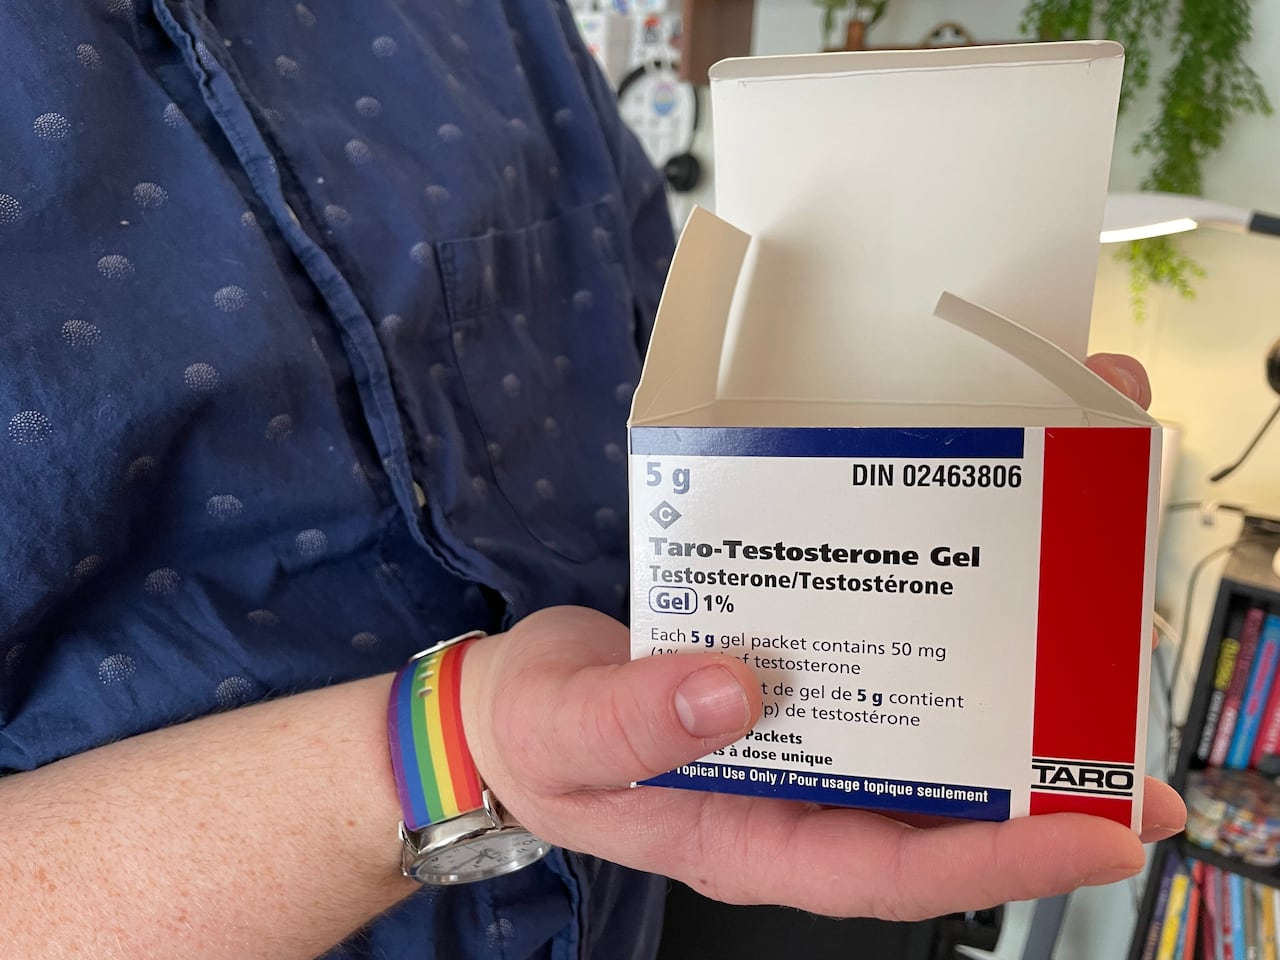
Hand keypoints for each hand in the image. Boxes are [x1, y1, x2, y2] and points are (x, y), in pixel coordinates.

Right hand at [460, 351, 1181, 920]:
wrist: (509, 697)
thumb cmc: (533, 731)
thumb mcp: (564, 732)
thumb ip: (634, 723)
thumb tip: (732, 687)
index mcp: (754, 834)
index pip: (896, 865)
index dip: (1004, 855)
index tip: (1102, 828)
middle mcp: (799, 787)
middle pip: (938, 800)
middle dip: (1045, 779)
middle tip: (1136, 738)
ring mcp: (801, 727)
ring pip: (922, 725)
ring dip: (1008, 689)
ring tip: (1086, 635)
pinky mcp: (793, 666)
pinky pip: (877, 656)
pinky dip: (934, 623)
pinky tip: (977, 574)